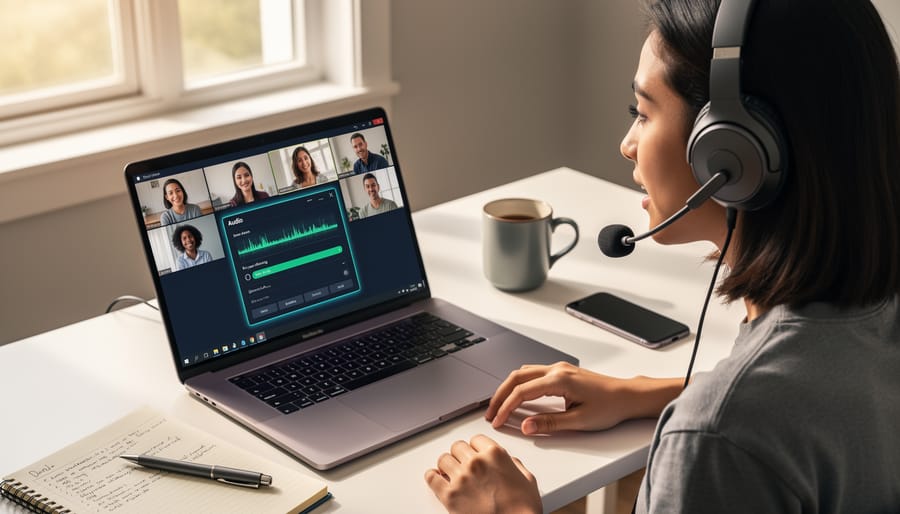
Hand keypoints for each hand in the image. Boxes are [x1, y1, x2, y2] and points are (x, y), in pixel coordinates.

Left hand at [425, 434, 540, 513]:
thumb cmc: (522, 509)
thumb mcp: (527, 479)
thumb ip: (514, 465)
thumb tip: (508, 463)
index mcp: (495, 455)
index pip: (476, 439)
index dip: (476, 447)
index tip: (474, 451)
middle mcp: (476, 463)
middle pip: (457, 446)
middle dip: (460, 454)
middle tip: (462, 462)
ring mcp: (461, 478)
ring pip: (443, 459)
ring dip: (447, 465)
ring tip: (450, 471)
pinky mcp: (449, 496)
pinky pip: (431, 478)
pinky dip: (432, 477)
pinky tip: (436, 478)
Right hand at [486, 361, 655, 434]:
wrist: (627, 396)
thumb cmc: (609, 406)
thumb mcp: (579, 421)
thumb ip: (549, 423)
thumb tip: (525, 426)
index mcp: (558, 379)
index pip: (522, 392)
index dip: (506, 407)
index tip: (497, 421)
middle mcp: (556, 369)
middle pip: (516, 377)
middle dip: (500, 395)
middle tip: (490, 413)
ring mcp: (559, 368)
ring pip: (523, 373)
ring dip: (508, 388)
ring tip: (499, 406)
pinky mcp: (562, 372)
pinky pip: (532, 373)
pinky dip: (519, 384)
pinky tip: (517, 396)